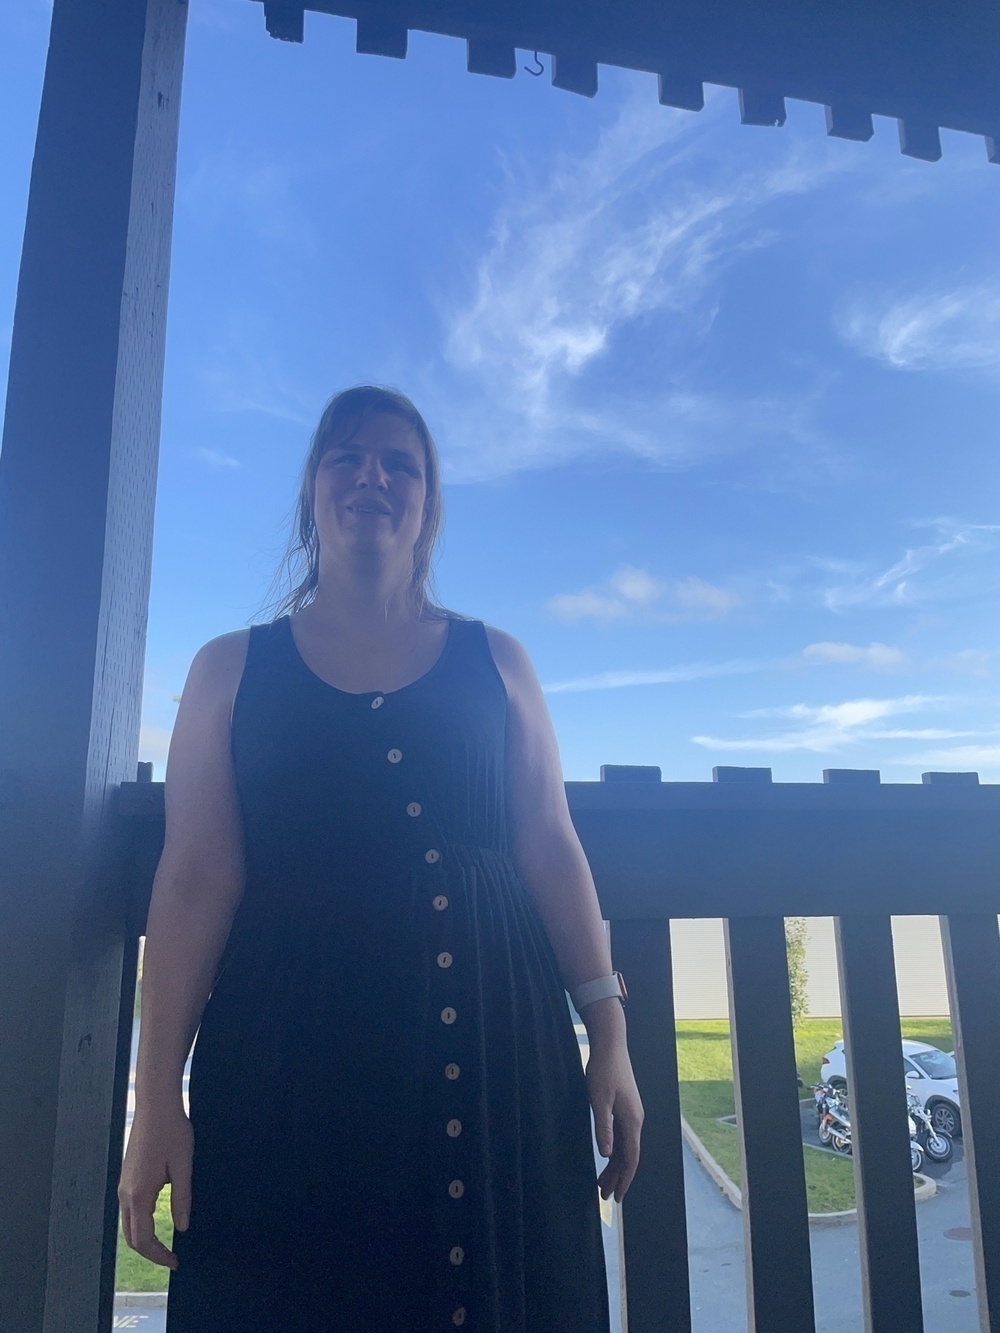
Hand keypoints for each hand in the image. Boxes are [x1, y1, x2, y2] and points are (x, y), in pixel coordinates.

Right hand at [118, 1103, 192, 1269]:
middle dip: (150, 1252)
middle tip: (171, 1258)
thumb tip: (183, 1228)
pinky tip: (155, 1221)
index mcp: (139, 1195)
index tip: (176, 1262)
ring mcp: (123, 1185)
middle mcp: (125, 1194)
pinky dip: (139, 1224)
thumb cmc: (172, 1131)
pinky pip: (128, 1210)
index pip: (143, 1240)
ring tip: (164, 1244)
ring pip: (127, 1224)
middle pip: (131, 1237)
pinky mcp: (126, 1177)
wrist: (155, 1104)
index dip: (159, 1255)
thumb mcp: (183, 1167)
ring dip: (143, 1239)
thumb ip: (182, 1199)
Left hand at [585, 1034, 642, 1202]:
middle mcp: (635, 1120)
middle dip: (617, 1177)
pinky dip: (614, 1150)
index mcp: (632, 1121)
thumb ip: (604, 1127)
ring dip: (614, 1166)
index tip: (617, 1198)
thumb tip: (608, 1155)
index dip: (624, 1179)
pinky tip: (606, 1156)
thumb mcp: (599, 1100)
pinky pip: (621, 1135)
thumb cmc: (604, 1070)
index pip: (631, 1158)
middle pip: (629, 1156)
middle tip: (604, 1197)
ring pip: (625, 1147)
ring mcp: (631, 1113)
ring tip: (602, 1183)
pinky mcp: (624, 1107)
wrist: (611, 1044)